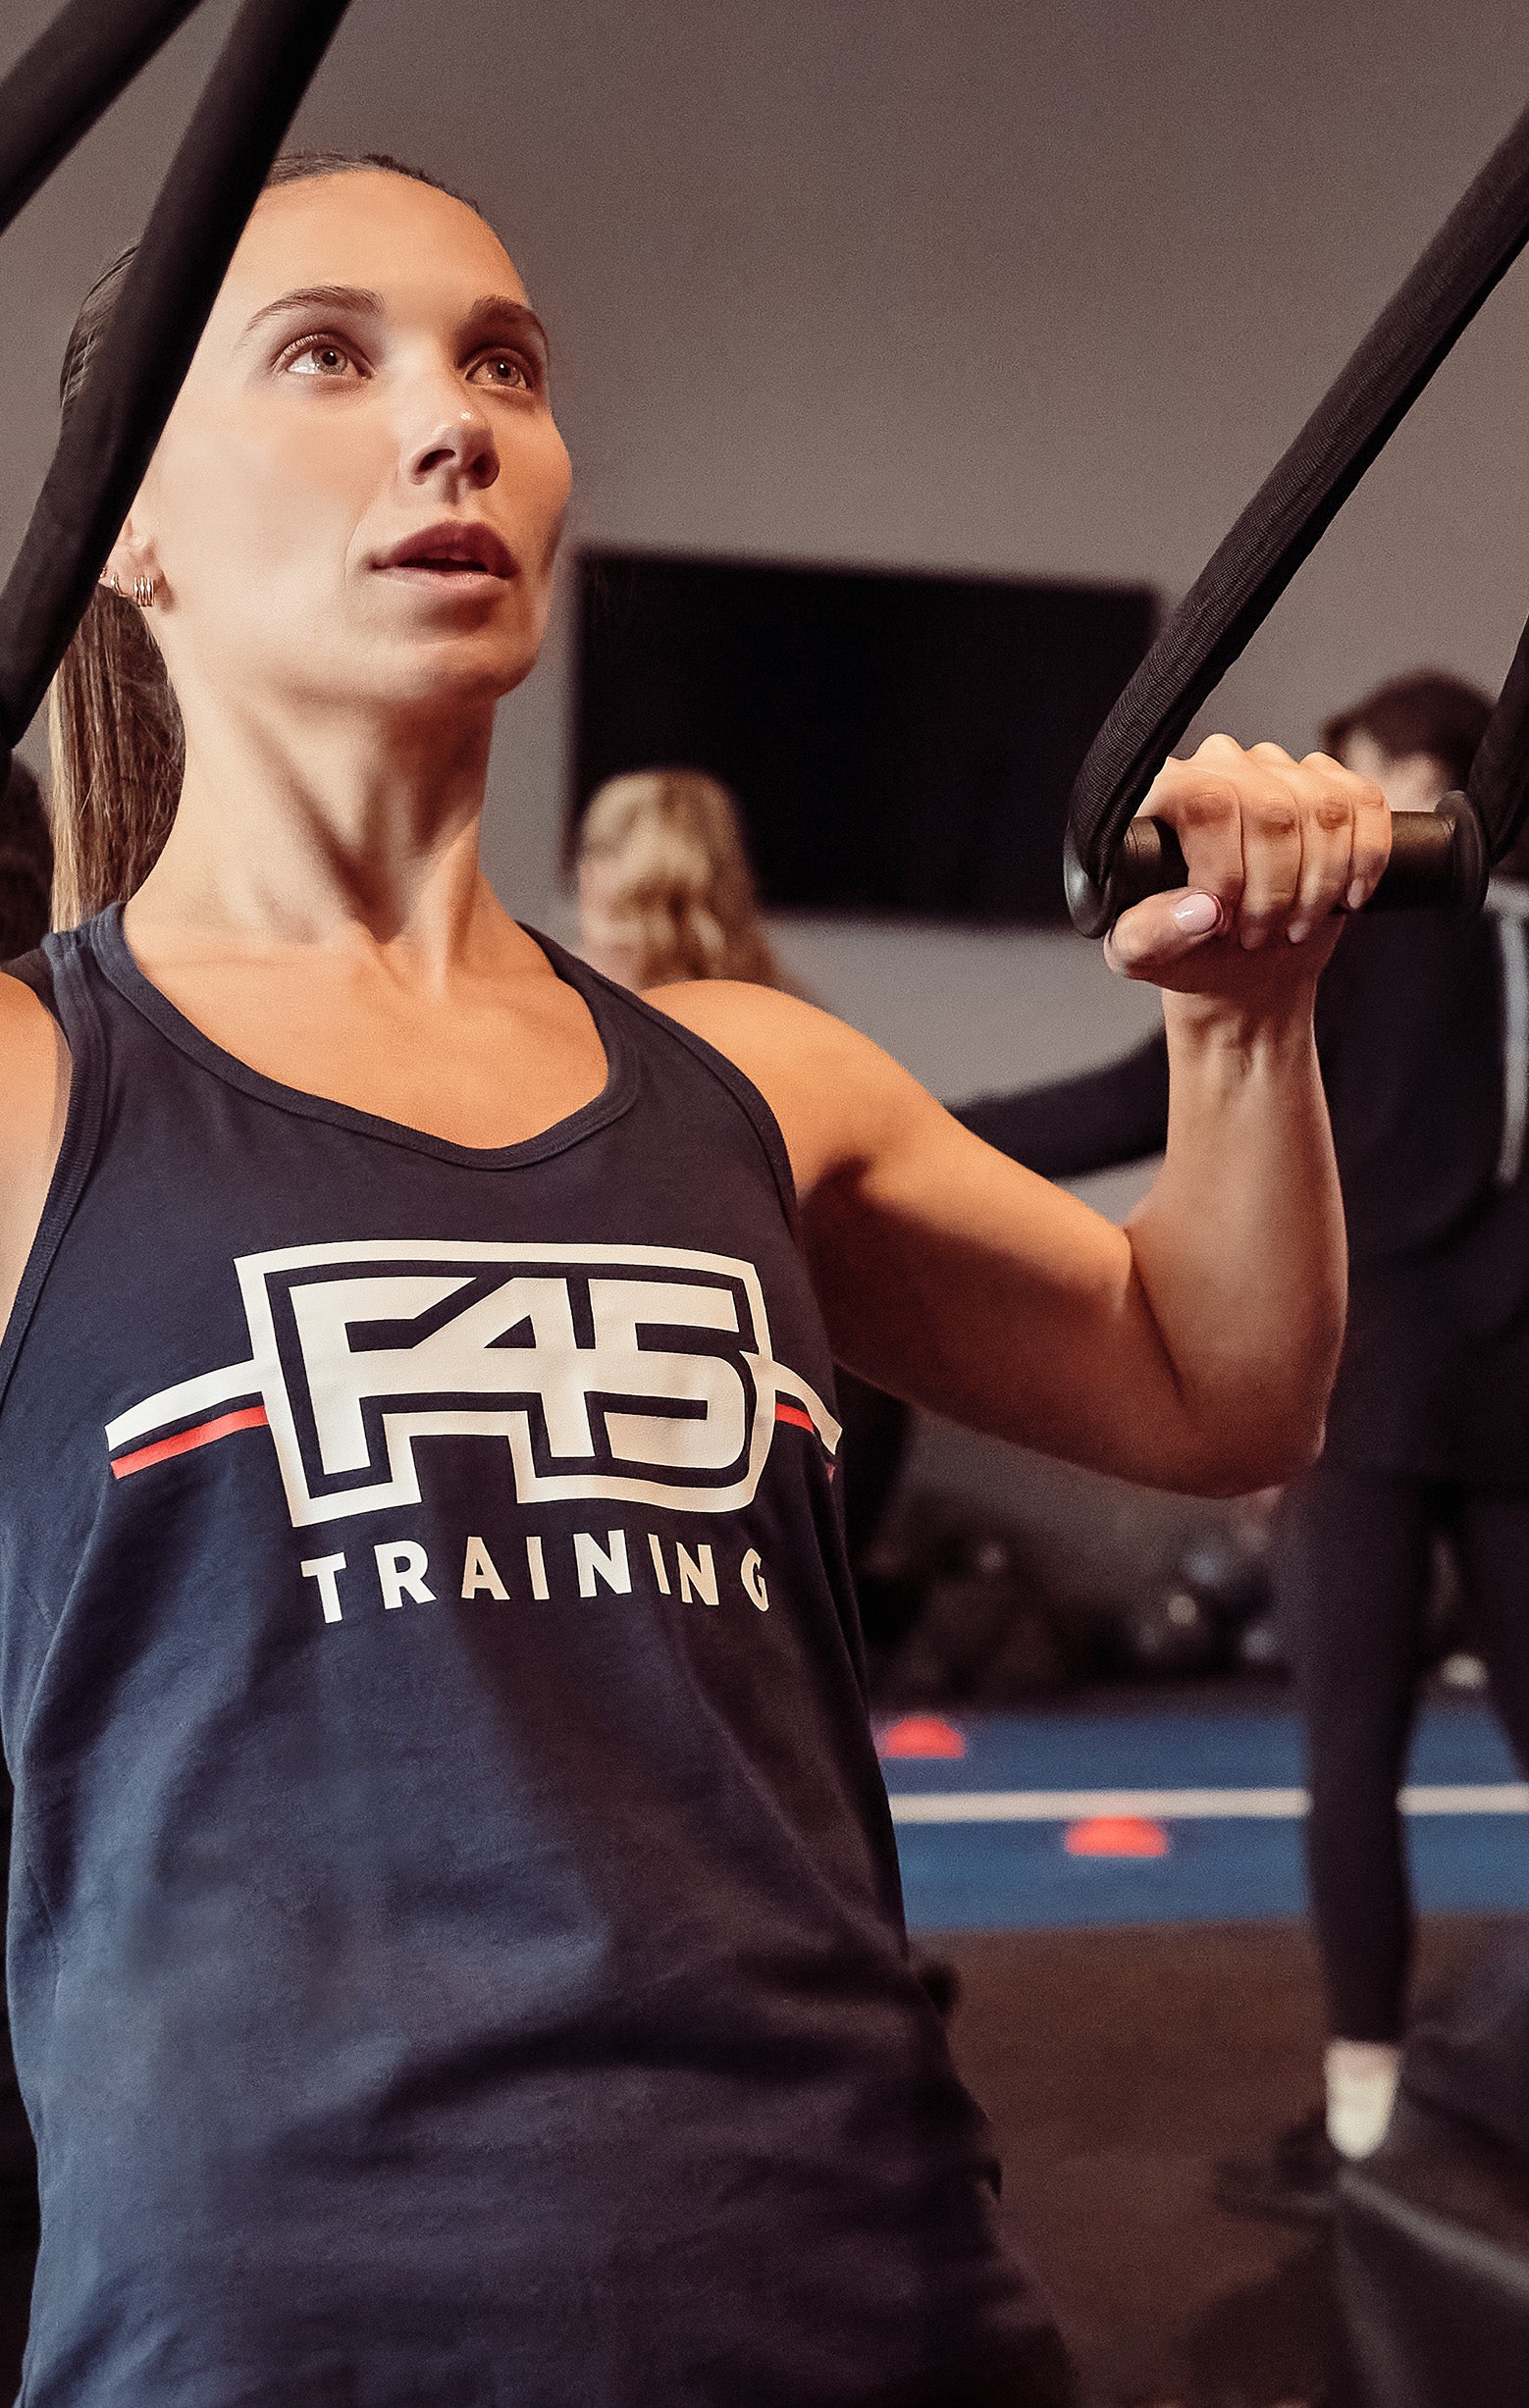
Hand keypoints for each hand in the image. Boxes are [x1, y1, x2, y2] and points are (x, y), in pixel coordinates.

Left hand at [1105, 733, 1390, 999]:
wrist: (1239, 960)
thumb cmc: (1182, 949)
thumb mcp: (1141, 954)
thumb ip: (1149, 934)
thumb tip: (1201, 908)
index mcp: (1165, 790)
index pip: (1208, 803)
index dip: (1226, 870)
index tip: (1223, 921)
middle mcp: (1222, 763)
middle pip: (1272, 809)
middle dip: (1275, 890)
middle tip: (1259, 936)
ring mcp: (1282, 769)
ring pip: (1324, 810)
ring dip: (1320, 885)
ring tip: (1293, 927)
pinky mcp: (1332, 785)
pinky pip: (1366, 806)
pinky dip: (1364, 861)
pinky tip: (1346, 898)